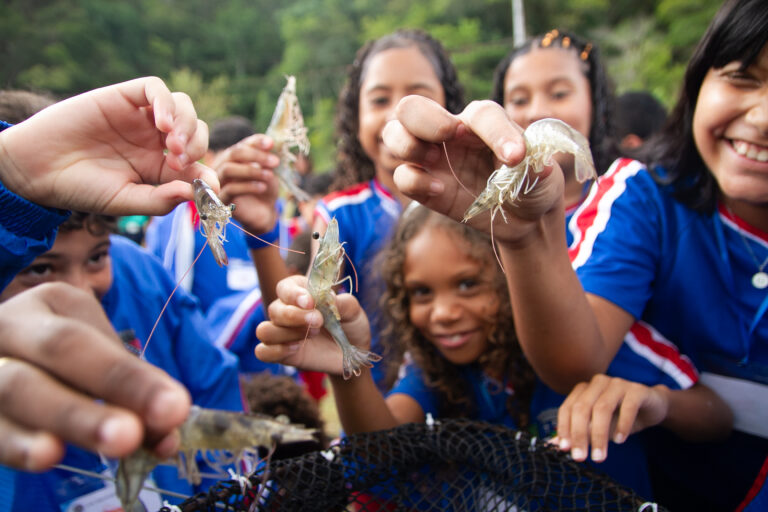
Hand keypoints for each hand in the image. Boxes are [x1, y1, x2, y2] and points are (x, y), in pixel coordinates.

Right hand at [0, 77, 217, 214]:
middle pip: (197, 131)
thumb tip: (194, 194)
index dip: (207, 173)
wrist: (37, 168)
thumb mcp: (124, 201)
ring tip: (171, 145)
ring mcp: (141, 117)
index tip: (210, 187)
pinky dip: (166, 102)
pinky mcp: (124, 96)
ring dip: (187, 125)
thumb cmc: (81, 188)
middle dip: (197, 146)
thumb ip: (159, 200)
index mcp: (160, 166)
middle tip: (179, 161)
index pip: (198, 164)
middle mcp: (154, 140)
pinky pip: (155, 88)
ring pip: (183, 106)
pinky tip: (162, 124)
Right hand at [0, 283, 190, 470]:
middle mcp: (11, 326)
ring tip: (110, 444)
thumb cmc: (55, 361)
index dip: (131, 377)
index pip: (92, 338)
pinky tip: (46, 455)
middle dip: (109, 388)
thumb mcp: (91, 356)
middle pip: (59, 351)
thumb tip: (166, 434)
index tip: (174, 408)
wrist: (1, 359)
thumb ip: (129, 392)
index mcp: (51, 303)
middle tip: (137, 431)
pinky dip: (18, 444)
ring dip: (68, 419)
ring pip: (16, 389)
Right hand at [215, 134, 281, 234]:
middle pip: (233, 153)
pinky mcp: (220, 199)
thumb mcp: (268, 170)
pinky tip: (262, 187)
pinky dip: (248, 186)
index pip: (242, 144)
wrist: (264, 213)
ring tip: (269, 175)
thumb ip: (267, 156)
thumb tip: (270, 142)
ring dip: (251, 170)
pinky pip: (230, 188)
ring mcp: (218, 182)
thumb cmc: (264, 188)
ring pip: (228, 169)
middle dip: (256, 155)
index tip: (272, 144)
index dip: (256, 142)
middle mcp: (221, 166)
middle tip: (275, 161)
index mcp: (233, 157)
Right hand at [255, 275, 371, 374]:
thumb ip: (343, 303)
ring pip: (264, 330)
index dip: (294, 294)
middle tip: (318, 321)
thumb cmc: (351, 326)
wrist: (354, 354)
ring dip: (285, 333)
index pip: (285, 287)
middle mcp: (287, 311)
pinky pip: (262, 352)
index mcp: (302, 293)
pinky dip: (275, 351)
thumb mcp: (354, 312)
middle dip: (295, 316)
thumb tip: (328, 298)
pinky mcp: (282, 354)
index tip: (310, 302)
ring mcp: (282, 333)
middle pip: (274, 309)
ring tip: (311, 335)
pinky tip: (296, 348)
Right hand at [383, 97, 564, 245]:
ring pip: (394, 134)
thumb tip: (537, 163)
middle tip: (447, 136)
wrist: (523, 217)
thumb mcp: (543, 176)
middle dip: (424, 118)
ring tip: (432, 158)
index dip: (496, 131)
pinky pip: (402, 176)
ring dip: (406, 143)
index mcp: (483, 122)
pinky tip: (439, 190)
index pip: (480, 114)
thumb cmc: (532, 185)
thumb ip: (536, 166)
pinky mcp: (424, 186)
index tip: (516, 157)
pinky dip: (414, 180)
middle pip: (412, 107)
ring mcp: (433, 159)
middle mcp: (451, 133)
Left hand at [554, 374, 668, 462]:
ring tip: (599, 456)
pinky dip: (622, 425)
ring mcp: (618, 384)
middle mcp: (598, 383)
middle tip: (580, 457)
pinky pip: (628, 407)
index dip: (564, 428)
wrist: (653, 406)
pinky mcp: (637, 390)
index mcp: (584, 389)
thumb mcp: (599, 426)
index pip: (567, 408)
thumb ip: (580, 432)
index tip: (564, 449)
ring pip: (602, 408)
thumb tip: (556, 445)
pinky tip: (619, 440)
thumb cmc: (620, 416)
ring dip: (599, 435)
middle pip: (582, 408)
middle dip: (579, 435)